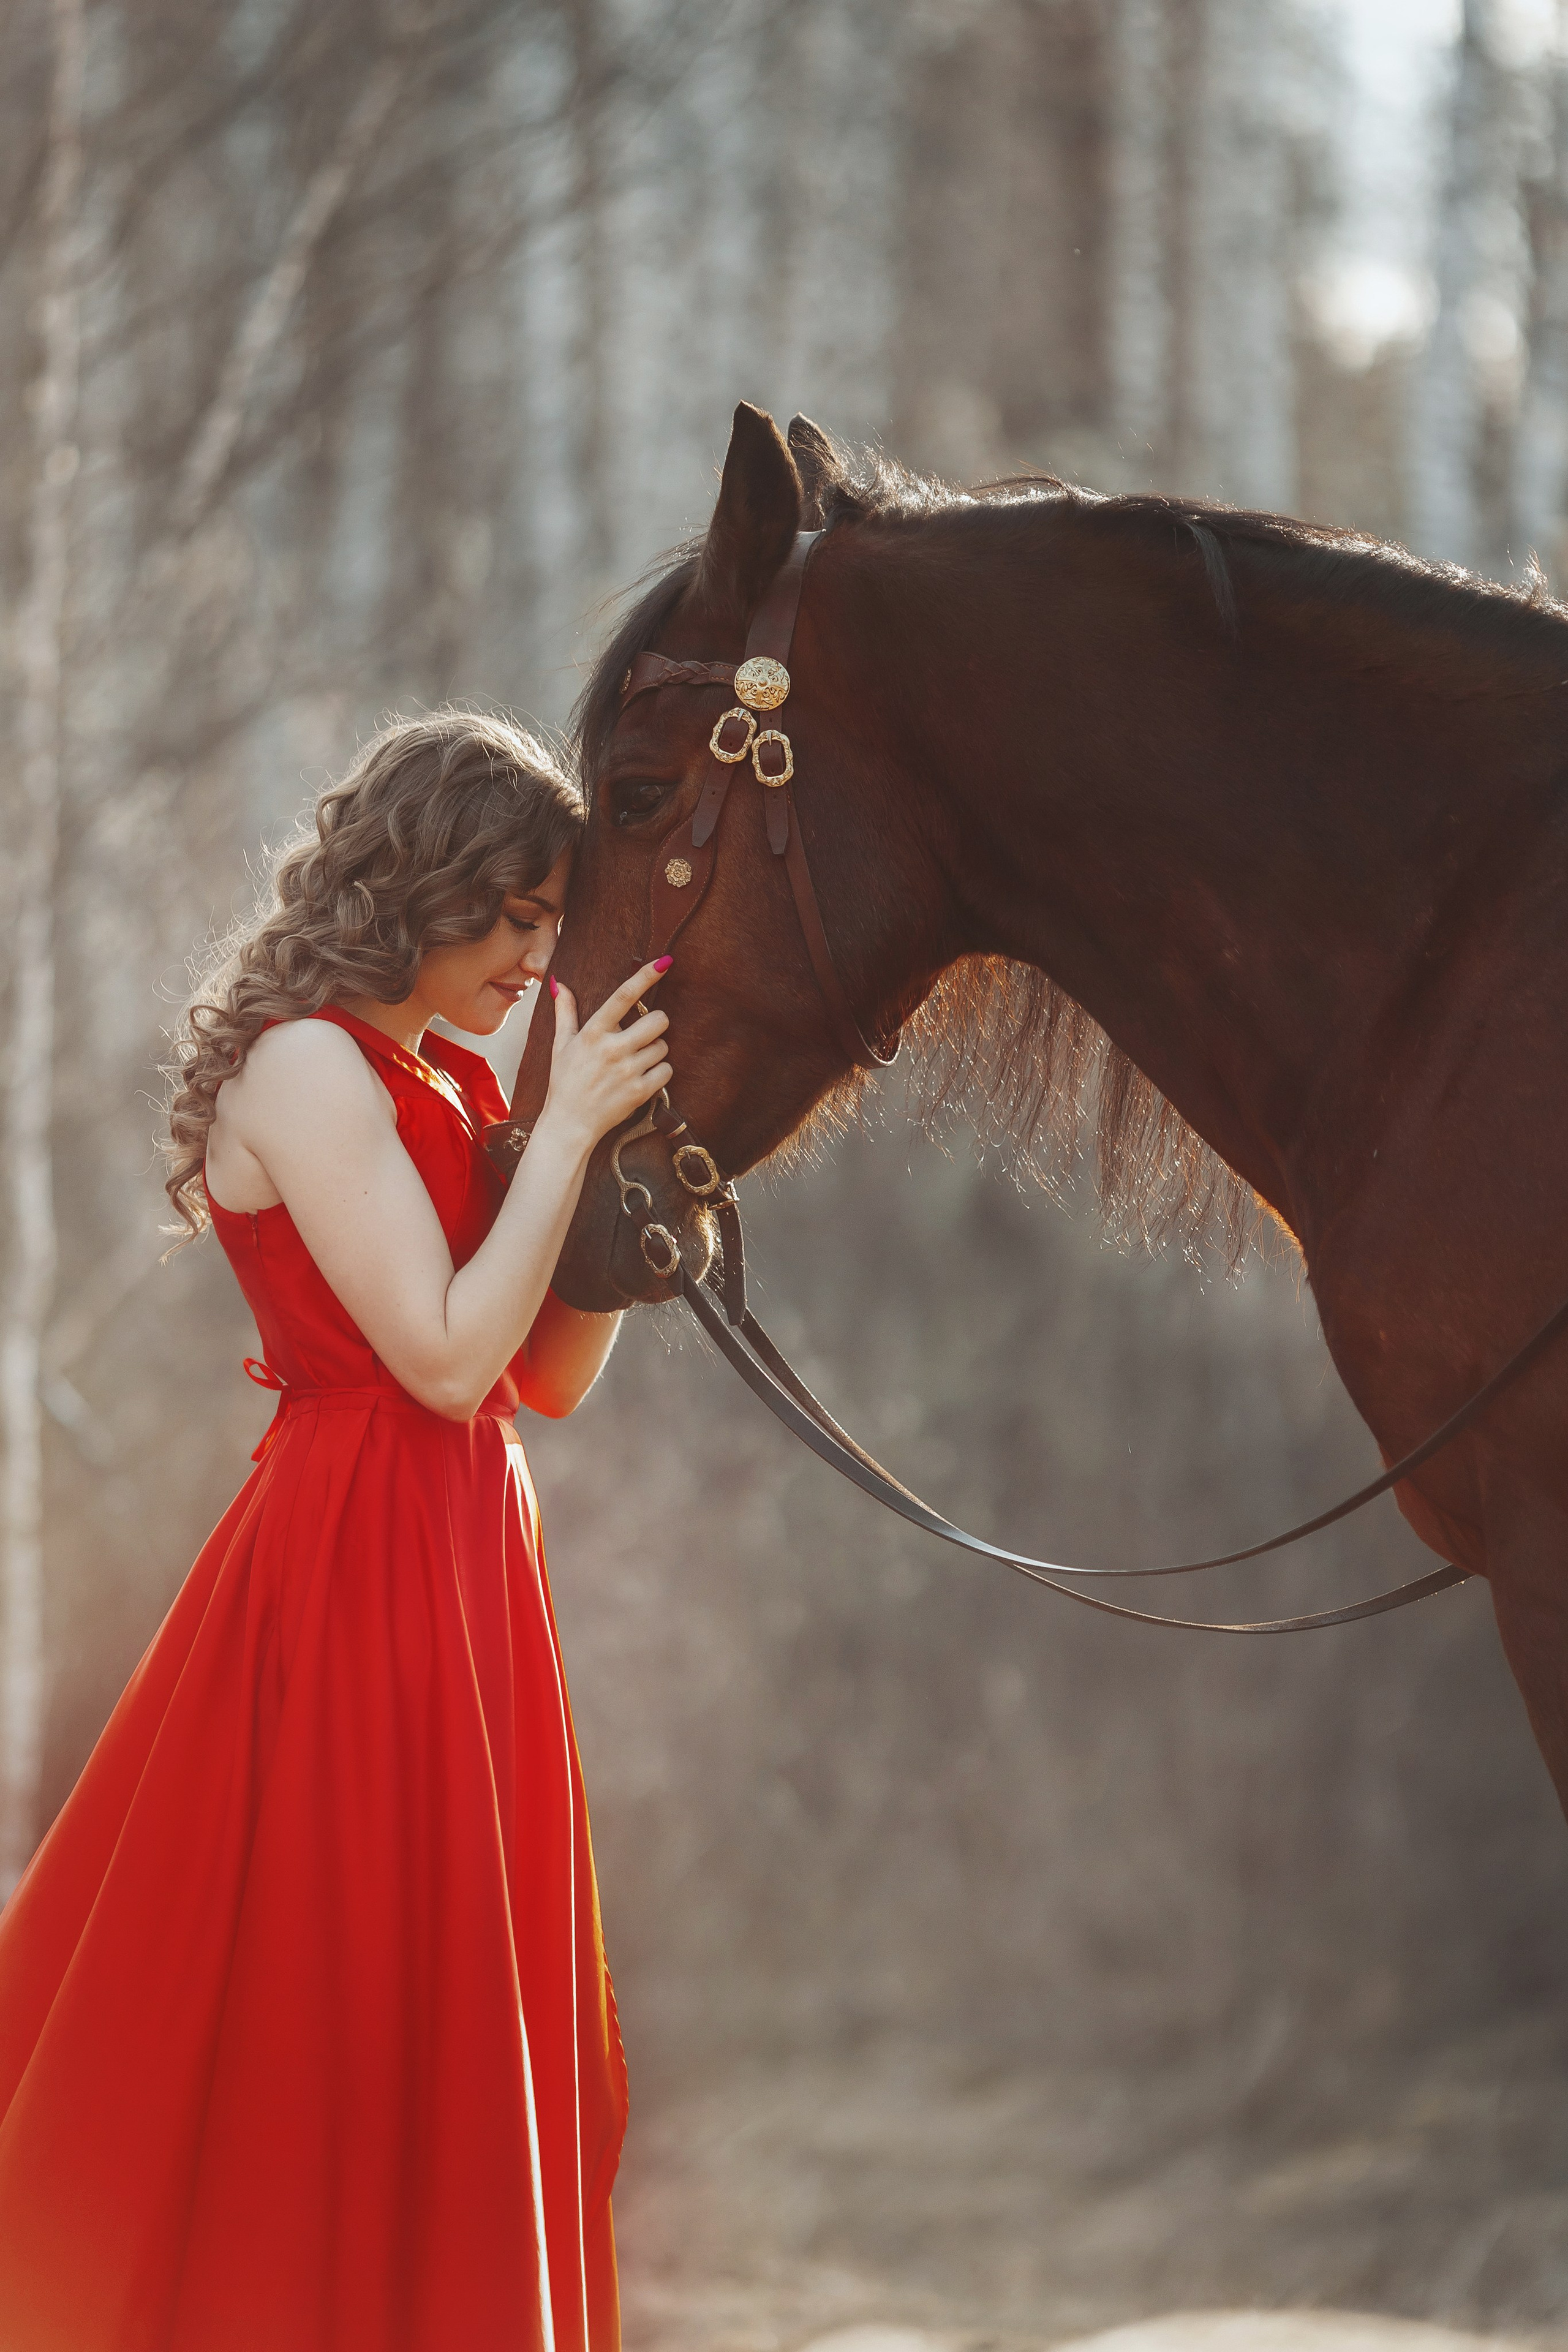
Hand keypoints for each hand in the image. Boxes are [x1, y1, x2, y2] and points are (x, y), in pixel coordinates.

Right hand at [538, 961, 673, 1151]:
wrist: (569, 1124)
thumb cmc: (565, 1082)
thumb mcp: (561, 1045)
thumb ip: (565, 1013)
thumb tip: (560, 984)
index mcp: (593, 1033)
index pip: (623, 997)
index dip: (645, 977)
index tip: (664, 962)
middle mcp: (612, 1049)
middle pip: (658, 1020)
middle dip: (656, 1024)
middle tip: (644, 1034)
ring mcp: (627, 1071)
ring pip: (664, 1047)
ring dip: (656, 1051)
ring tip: (636, 1062)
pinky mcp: (639, 1091)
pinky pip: (666, 1071)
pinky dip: (660, 1074)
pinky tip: (643, 1078)